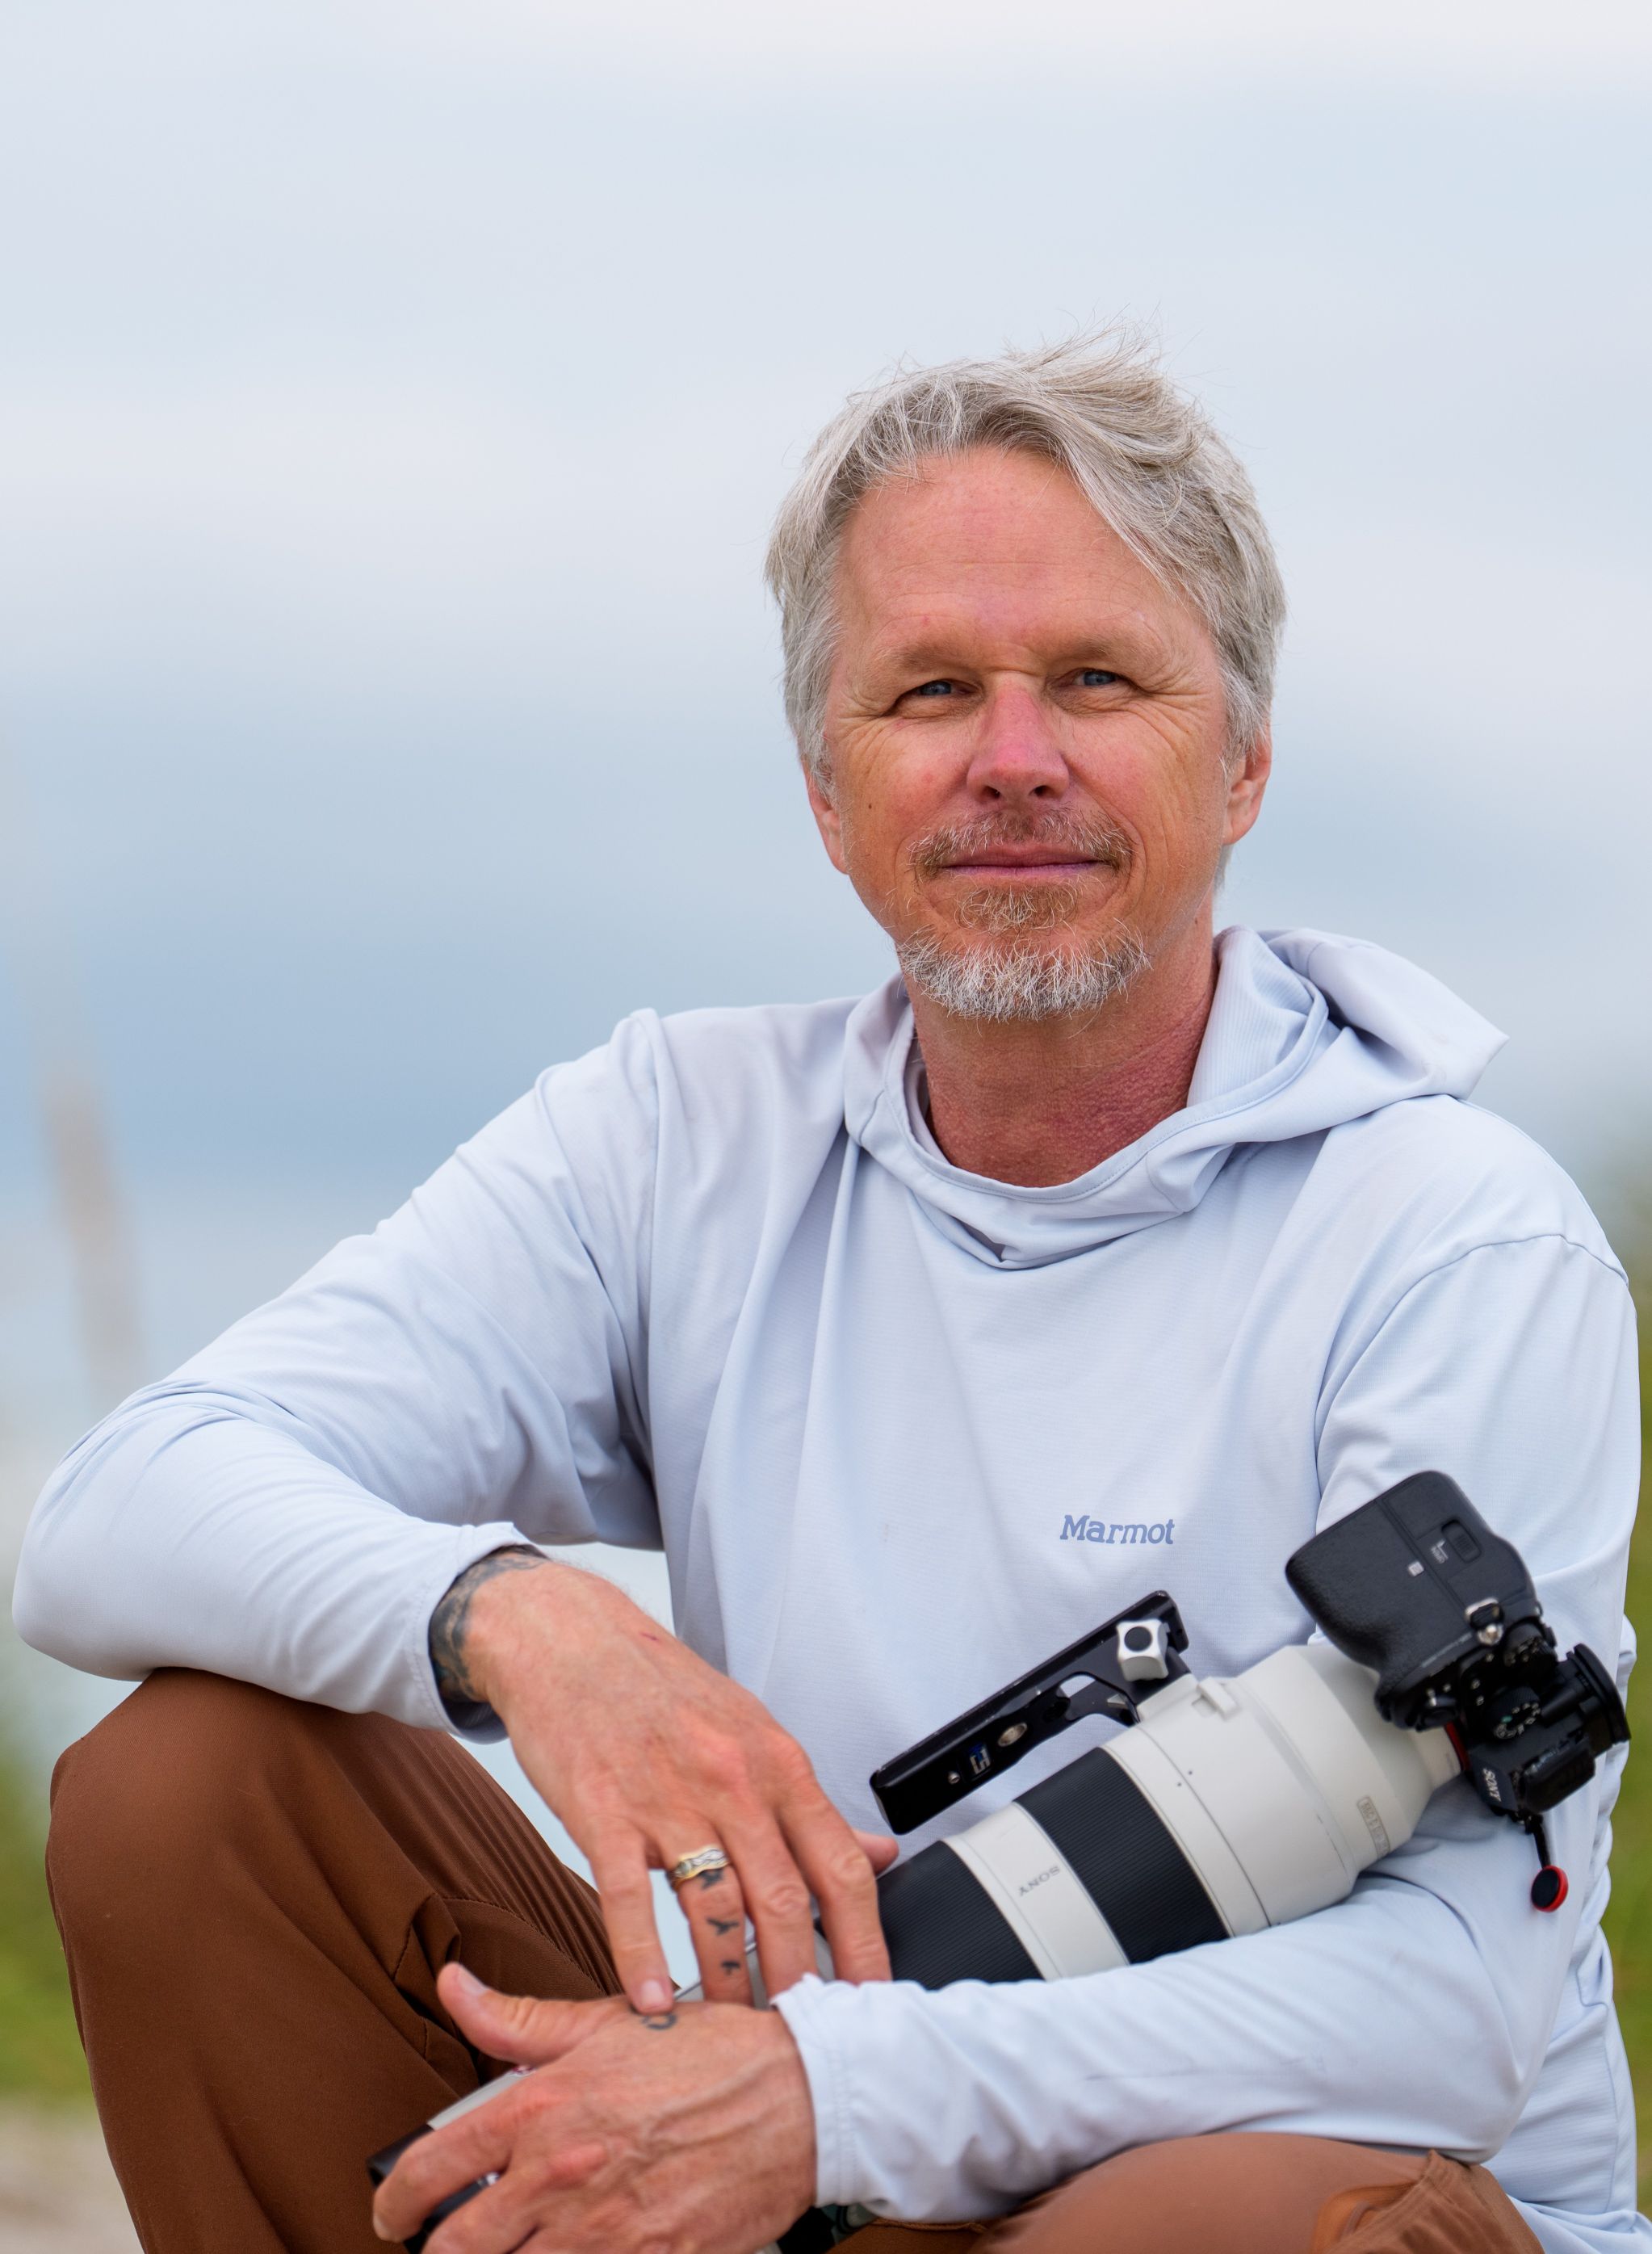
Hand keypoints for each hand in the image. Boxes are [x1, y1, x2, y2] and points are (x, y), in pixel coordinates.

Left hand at [372, 1963, 816, 2253]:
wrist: (798, 2096)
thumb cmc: (707, 2056)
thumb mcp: (605, 2021)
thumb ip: (518, 2020)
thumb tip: (453, 1987)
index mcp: (543, 2109)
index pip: (432, 2169)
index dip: (396, 2200)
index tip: (393, 2210)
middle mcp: (562, 2176)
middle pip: (458, 2248)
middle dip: (442, 2251)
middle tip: (446, 2243)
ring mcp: (606, 2232)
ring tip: (512, 2245)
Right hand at [431, 1553, 896, 2011]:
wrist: (572, 1643)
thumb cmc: (664, 1693)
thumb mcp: (753, 1734)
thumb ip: (811, 1807)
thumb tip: (881, 1855)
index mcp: (777, 1763)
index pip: (841, 1865)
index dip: (863, 1941)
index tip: (871, 1997)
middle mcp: (732, 1780)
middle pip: (783, 1898)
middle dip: (798, 1978)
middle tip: (799, 2031)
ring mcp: (667, 1796)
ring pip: (712, 1908)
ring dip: (727, 1980)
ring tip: (732, 2026)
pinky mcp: (603, 1810)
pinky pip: (629, 1898)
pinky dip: (642, 1959)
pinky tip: (652, 2002)